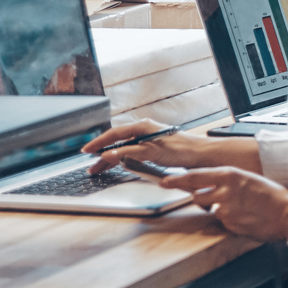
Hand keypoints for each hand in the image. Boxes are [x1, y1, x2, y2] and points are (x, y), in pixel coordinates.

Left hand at [86, 120, 256, 174]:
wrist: (201, 153)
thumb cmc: (181, 152)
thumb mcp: (155, 150)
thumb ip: (139, 150)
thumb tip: (121, 157)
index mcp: (144, 127)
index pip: (117, 133)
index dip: (101, 140)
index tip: (89, 150)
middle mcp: (145, 128)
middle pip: (114, 136)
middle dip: (97, 146)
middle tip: (85, 157)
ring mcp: (150, 138)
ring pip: (121, 142)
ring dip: (103, 150)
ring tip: (92, 160)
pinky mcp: (155, 148)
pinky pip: (132, 150)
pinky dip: (118, 153)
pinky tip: (108, 157)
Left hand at [176, 167, 287, 240]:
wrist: (287, 214)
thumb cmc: (272, 195)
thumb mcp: (249, 178)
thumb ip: (228, 180)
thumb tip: (211, 184)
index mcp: (230, 175)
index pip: (194, 176)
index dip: (177, 180)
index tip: (165, 182)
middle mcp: (224, 191)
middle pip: (197, 195)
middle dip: (202, 198)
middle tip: (216, 199)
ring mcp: (225, 209)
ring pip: (211, 209)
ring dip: (219, 210)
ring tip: (241, 208)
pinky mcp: (229, 224)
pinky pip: (222, 221)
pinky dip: (231, 220)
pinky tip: (246, 217)